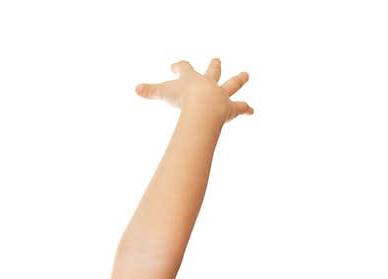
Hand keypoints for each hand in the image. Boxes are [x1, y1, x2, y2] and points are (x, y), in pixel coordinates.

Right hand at [135, 57, 253, 124]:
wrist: (202, 105)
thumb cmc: (183, 99)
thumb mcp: (164, 93)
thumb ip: (150, 91)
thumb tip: (135, 89)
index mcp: (192, 79)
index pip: (185, 68)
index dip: (179, 67)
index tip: (174, 66)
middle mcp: (208, 84)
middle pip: (213, 71)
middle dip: (214, 66)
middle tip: (217, 59)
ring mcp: (220, 95)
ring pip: (232, 84)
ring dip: (239, 79)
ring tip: (247, 75)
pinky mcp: (229, 108)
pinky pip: (240, 108)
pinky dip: (246, 109)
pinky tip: (252, 111)